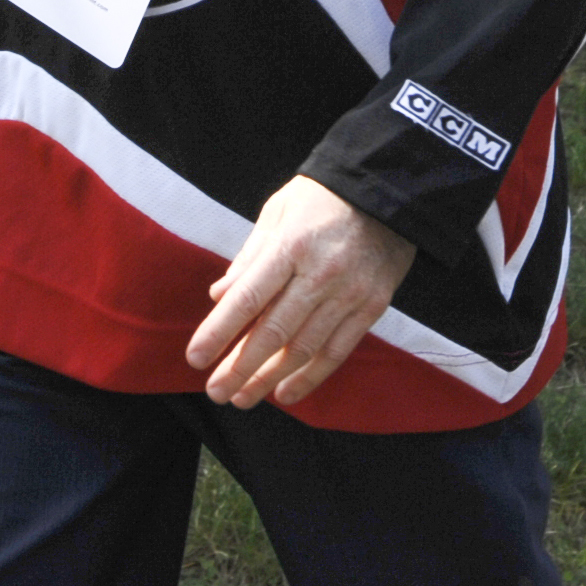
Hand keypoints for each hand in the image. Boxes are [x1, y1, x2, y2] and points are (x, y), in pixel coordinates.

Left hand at [185, 176, 414, 410]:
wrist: (390, 188)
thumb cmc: (324, 197)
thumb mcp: (280, 209)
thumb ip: (250, 255)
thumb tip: (219, 296)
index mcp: (292, 244)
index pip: (248, 298)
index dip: (219, 331)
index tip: (195, 357)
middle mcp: (321, 273)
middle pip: (274, 332)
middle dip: (240, 367)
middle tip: (216, 391)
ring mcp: (350, 293)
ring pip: (304, 349)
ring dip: (269, 378)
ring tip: (243, 397)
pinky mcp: (373, 306)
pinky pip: (338, 351)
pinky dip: (311, 377)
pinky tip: (286, 392)